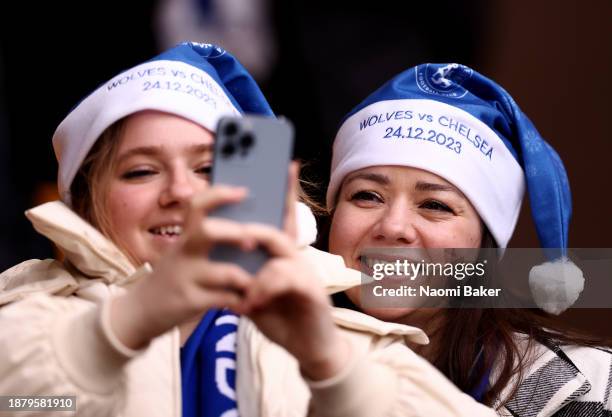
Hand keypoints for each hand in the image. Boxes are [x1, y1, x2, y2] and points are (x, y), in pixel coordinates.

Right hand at [110, 186, 255, 349]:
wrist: (139, 312)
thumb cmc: (172, 278)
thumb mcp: (181, 253)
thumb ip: (204, 240)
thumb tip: (244, 227)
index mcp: (185, 237)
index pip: (196, 205)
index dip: (219, 194)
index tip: (243, 191)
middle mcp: (184, 253)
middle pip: (208, 231)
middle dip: (235, 233)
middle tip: (252, 242)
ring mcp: (186, 277)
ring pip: (226, 272)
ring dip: (246, 277)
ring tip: (256, 281)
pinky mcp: (190, 302)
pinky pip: (225, 298)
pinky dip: (240, 299)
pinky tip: (245, 300)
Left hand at [237, 224, 350, 380]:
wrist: (312, 349)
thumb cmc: (284, 323)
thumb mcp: (255, 304)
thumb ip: (240, 289)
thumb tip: (211, 277)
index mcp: (282, 261)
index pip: (267, 234)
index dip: (249, 226)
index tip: (225, 228)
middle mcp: (296, 263)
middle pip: (276, 237)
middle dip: (253, 235)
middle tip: (235, 244)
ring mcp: (308, 276)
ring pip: (279, 263)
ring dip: (257, 280)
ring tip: (245, 300)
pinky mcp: (315, 293)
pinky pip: (292, 281)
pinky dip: (270, 290)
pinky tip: (256, 304)